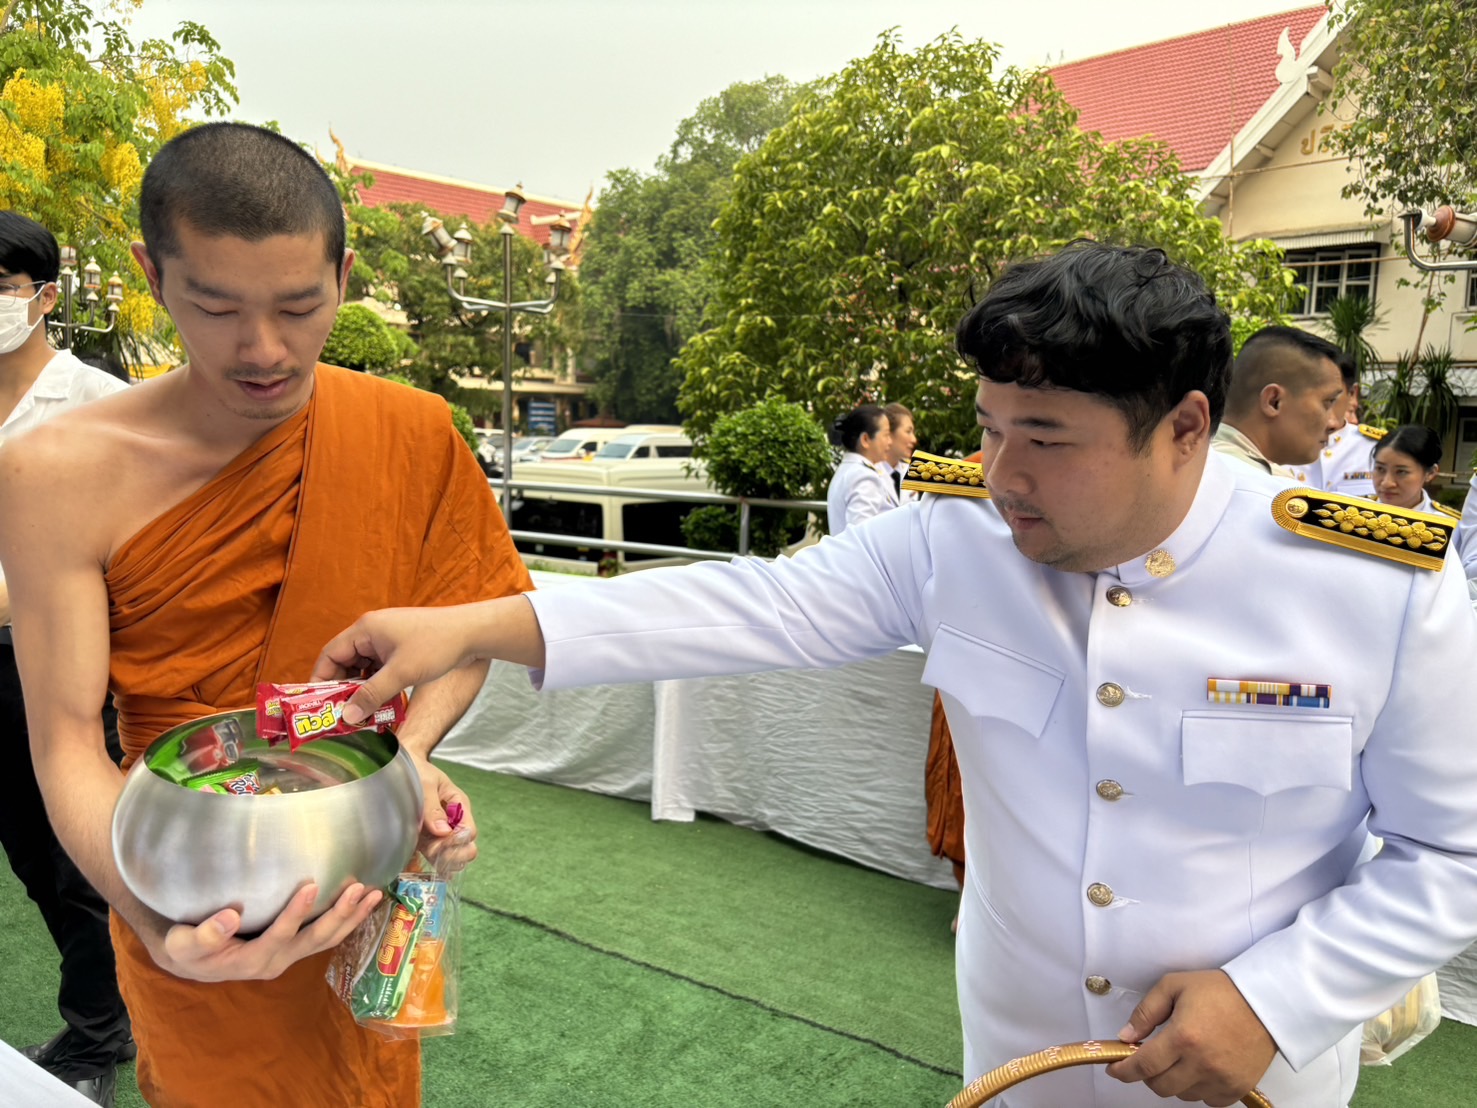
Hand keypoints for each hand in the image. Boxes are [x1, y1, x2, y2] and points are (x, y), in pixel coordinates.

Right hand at [150, 881, 382, 981]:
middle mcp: (278, 961)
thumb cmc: (187, 948)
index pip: (280, 935)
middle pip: (316, 939)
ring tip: (375, 893)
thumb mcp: (184, 944)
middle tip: (360, 888)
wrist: (194, 961)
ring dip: (353, 917)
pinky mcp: (296, 947)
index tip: (311, 885)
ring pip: (328, 938)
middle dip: (340, 914)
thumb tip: (229, 918)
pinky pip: (327, 935)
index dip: (296, 913)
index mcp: (253, 960)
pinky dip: (348, 919)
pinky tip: (365, 901)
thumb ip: (203, 935)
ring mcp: (290, 955)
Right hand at [312, 605, 490, 724]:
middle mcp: (373, 630)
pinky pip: (381, 667)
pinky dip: (379, 683)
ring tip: (362, 712)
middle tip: (341, 713)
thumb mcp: (401, 674)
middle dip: (343, 687)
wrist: (473, 633)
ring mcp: (388, 638)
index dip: (321, 680)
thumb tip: (348, 715)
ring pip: (364, 666)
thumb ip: (372, 695)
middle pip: (345, 661)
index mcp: (366, 629)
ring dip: (363, 688)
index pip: (330, 654)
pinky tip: (382, 703)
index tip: (319, 704)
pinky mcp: (402, 646)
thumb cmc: (438, 645)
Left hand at [410, 752, 476, 871]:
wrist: (399, 767)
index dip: (455, 841)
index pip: (469, 832)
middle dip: (452, 854)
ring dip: (442, 861)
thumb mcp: (426, 784)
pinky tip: (423, 866)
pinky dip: (434, 865)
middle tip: (431, 850)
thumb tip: (443, 832)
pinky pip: (438, 859)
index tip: (436, 842)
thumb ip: (433, 807)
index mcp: (459, 806)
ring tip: (424, 854)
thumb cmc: (416, 771)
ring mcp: (440, 833)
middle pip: (466, 848)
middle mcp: (453, 822)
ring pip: (453, 857)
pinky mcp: (427, 840)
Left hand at [1106, 969, 1275, 1105]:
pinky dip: (1197, 1088)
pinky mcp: (1237, 1088)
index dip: (1123, 1071)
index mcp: (1183, 1037)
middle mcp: (1202, 1063)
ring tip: (1180, 1058)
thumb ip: (1146, 1012)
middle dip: (1148, 1074)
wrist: (1266, 1002)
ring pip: (1182, 1095)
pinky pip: (1207, 1100)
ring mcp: (1221, 1079)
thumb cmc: (1221, 990)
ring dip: (1173, 1080)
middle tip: (1151, 1057)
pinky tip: (1199, 1068)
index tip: (1114, 1069)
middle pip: (1160, 1086)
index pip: (1143, 1066)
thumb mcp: (1175, 986)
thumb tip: (1127, 1036)